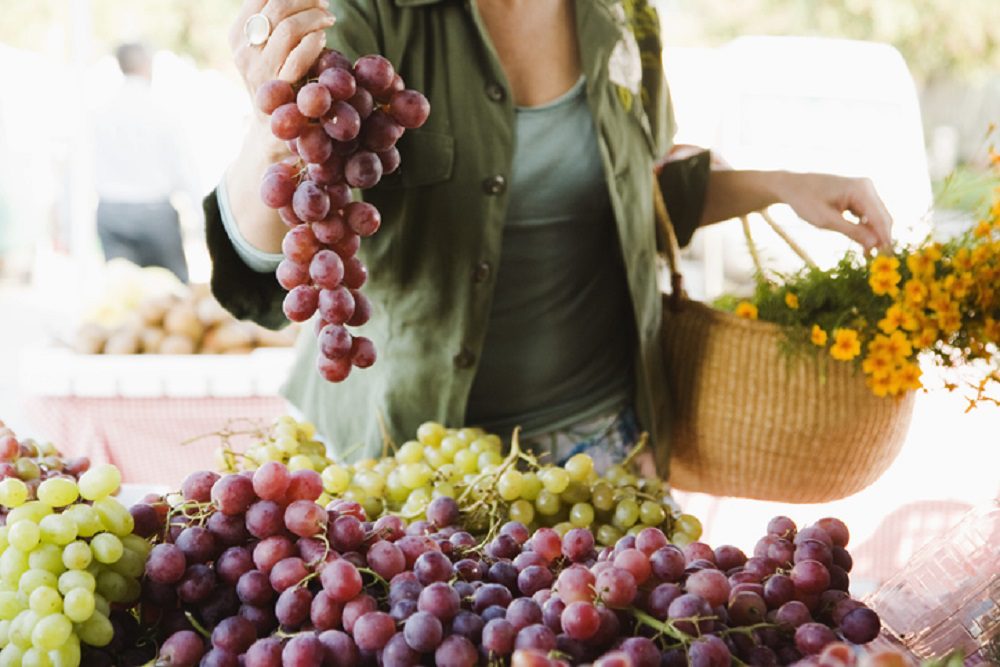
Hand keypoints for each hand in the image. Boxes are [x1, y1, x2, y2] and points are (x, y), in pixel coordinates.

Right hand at [229, 0, 334, 101]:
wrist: (271, 129)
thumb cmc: (276, 81)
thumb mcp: (266, 50)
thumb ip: (275, 24)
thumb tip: (303, 0)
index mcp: (238, 35)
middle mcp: (244, 51)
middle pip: (277, 7)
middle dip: (306, 0)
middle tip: (324, 5)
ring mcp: (259, 71)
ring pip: (288, 27)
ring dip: (315, 18)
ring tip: (328, 19)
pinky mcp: (278, 88)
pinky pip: (299, 57)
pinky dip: (315, 42)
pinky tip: (323, 39)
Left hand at [777, 173, 892, 252]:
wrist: (792, 186)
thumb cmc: (805, 201)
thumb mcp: (826, 220)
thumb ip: (852, 231)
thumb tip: (875, 243)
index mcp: (861, 189)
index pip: (880, 218)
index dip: (885, 238)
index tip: (887, 258)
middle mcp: (866, 187)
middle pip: (882, 217)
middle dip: (880, 238)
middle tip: (876, 259)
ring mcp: (864, 190)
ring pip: (876, 217)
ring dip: (873, 235)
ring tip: (867, 254)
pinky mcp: (859, 195)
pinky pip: (868, 214)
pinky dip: (866, 228)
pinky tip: (863, 243)